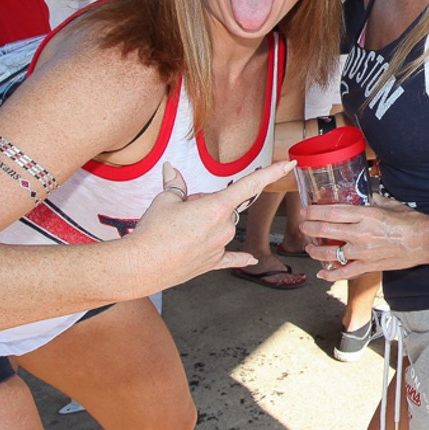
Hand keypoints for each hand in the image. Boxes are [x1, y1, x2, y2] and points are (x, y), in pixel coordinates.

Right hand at [125, 160, 295, 291]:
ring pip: (223, 226)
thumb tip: (171, 169)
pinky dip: (239, 257)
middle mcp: (225, 228)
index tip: (289, 164)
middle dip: (207, 204)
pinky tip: (252, 258)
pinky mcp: (213, 263)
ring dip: (208, 223)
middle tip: (181, 212)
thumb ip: (176, 184)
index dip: (271, 172)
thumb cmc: (152, 231)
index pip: (250, 184)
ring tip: (181, 231)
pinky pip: (231, 257)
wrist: (140, 266)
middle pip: (225, 206)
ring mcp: (221, 247)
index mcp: (217, 207)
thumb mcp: (164, 200)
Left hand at [301, 194, 428, 280]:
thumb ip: (372, 200)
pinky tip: (321, 274)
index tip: (305, 210)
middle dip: (310, 228)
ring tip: (309, 248)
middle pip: (326, 231)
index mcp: (366, 215)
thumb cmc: (411, 221)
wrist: (426, 241)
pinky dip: (331, 275)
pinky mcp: (368, 266)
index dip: (314, 212)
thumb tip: (363, 196)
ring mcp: (363, 252)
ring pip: (330, 254)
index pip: (332, 212)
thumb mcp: (389, 204)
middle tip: (303, 226)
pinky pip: (344, 273)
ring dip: (316, 251)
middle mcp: (361, 234)